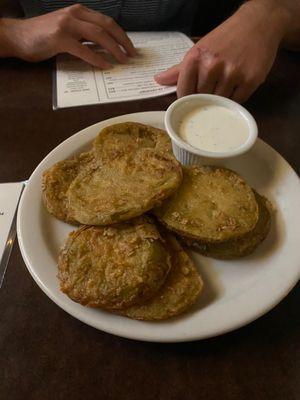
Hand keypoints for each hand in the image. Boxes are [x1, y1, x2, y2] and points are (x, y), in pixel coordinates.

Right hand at [0, 4, 135, 67]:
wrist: (19, 36)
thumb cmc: (43, 36)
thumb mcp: (68, 31)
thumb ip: (85, 36)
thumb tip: (105, 49)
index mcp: (79, 12)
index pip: (106, 21)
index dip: (121, 35)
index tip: (130, 48)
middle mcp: (75, 14)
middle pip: (107, 26)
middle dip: (122, 41)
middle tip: (132, 55)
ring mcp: (67, 25)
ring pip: (98, 35)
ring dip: (114, 49)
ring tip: (122, 61)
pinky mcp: (59, 38)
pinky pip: (83, 49)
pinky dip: (96, 58)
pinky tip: (105, 66)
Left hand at [155, 1, 287, 102]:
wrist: (258, 23)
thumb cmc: (226, 38)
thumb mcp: (200, 49)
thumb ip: (179, 69)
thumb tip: (158, 80)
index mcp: (196, 58)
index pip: (184, 92)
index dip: (186, 99)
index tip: (191, 100)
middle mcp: (212, 66)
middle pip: (201, 99)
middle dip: (204, 100)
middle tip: (211, 93)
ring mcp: (232, 74)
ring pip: (219, 103)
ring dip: (220, 101)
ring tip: (224, 88)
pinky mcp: (250, 81)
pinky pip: (236, 101)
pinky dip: (234, 99)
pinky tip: (236, 88)